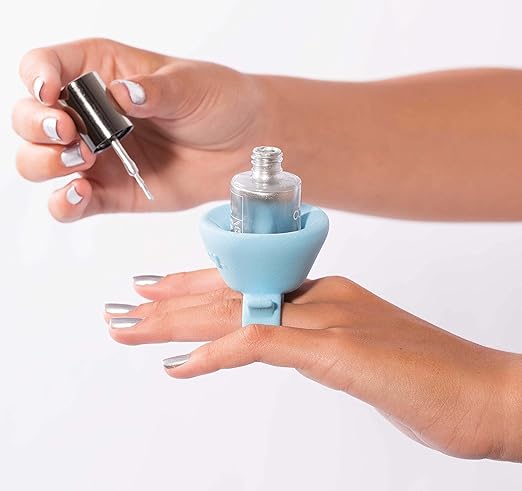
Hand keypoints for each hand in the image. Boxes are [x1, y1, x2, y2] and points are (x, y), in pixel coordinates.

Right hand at [12, 38, 266, 220]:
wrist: (245, 146)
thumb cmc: (219, 103)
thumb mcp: (191, 86)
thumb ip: (154, 91)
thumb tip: (122, 95)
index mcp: (102, 72)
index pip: (45, 66)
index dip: (37, 76)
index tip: (50, 91)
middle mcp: (91, 114)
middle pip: (32, 118)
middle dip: (38, 125)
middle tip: (69, 133)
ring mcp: (99, 155)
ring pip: (39, 161)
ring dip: (45, 163)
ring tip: (83, 161)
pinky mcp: (111, 191)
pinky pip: (72, 202)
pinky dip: (65, 203)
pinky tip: (80, 194)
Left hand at [106, 269, 521, 461]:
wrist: (486, 391)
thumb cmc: (428, 377)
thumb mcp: (357, 354)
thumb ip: (313, 342)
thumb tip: (274, 344)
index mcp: (327, 293)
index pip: (248, 283)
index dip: (198, 287)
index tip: (161, 293)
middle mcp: (323, 295)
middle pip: (233, 294)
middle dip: (173, 303)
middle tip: (128, 308)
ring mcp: (330, 319)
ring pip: (237, 312)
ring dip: (178, 323)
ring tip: (133, 328)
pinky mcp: (339, 350)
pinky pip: (263, 344)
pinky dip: (217, 354)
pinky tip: (182, 366)